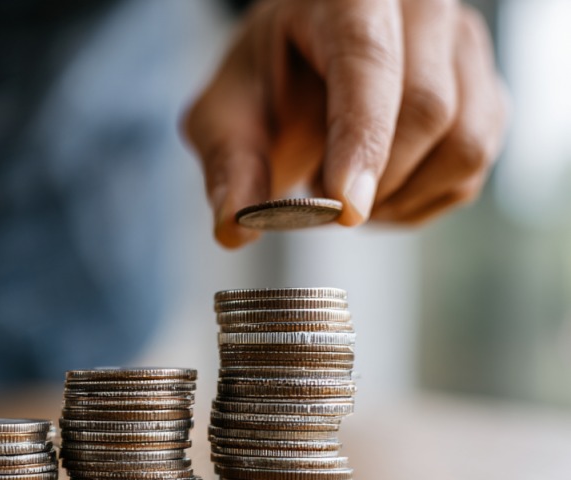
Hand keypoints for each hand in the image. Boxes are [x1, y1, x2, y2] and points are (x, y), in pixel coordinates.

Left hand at [182, 0, 509, 247]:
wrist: (303, 60)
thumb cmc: (267, 78)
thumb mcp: (226, 113)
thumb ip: (228, 164)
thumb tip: (235, 225)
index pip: (369, 63)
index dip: (362, 139)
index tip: (345, 207)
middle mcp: (423, 9)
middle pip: (428, 109)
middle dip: (373, 178)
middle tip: (319, 194)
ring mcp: (464, 47)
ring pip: (466, 145)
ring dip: (400, 195)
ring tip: (346, 185)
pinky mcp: (486, 90)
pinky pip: (473, 169)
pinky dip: (420, 201)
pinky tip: (377, 188)